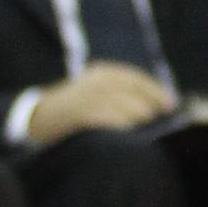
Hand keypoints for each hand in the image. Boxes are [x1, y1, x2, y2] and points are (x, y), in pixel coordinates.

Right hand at [27, 61, 174, 144]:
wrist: (37, 118)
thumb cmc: (74, 111)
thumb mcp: (96, 94)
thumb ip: (120, 97)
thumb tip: (155, 110)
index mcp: (102, 73)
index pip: (135, 78)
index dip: (155, 91)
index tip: (170, 104)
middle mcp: (95, 80)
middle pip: (132, 91)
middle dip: (149, 106)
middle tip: (160, 119)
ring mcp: (86, 95)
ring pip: (122, 105)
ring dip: (137, 117)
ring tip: (146, 129)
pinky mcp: (78, 113)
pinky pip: (106, 118)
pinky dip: (119, 125)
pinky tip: (127, 133)